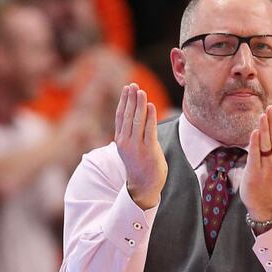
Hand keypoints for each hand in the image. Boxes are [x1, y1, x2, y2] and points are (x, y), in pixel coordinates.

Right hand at [115, 83, 165, 209]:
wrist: (144, 185)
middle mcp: (126, 142)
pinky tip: (151, 106)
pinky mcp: (149, 150)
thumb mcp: (130, 148)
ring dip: (140, 105)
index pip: (121, 116)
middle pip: (128, 116)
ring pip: (137, 121)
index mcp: (120, 140)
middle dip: (131, 99)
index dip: (124, 101)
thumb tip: (135, 117)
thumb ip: (130, 133)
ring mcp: (137, 146)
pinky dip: (150, 117)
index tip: (127, 88)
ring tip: (142, 92)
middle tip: (134, 85)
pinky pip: (149, 130)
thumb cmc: (139, 165)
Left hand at [241, 105, 271, 223]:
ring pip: (268, 144)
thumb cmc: (271, 182)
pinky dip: (255, 143)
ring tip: (263, 115)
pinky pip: (256, 156)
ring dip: (265, 128)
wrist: (266, 206)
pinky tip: (254, 132)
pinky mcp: (255, 173)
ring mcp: (268, 167)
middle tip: (270, 107)